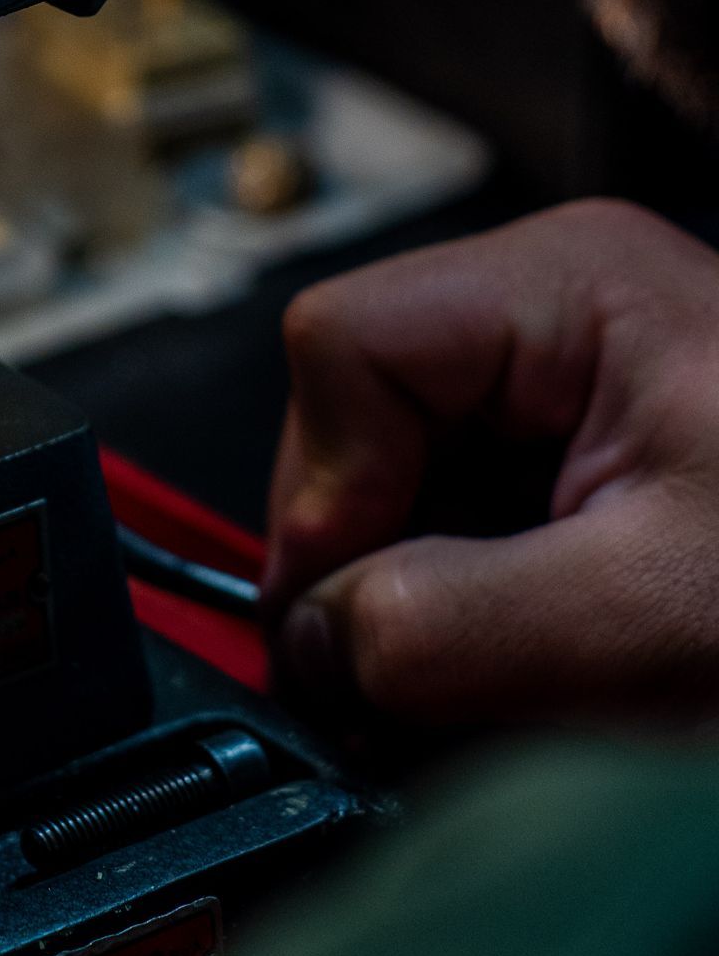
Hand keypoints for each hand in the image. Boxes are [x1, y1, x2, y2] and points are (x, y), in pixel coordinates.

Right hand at [267, 201, 718, 727]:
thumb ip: (447, 619)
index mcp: (569, 281)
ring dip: (433, 592)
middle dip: (381, 552)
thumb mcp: (639, 618)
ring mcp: (577, 383)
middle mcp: (561, 309)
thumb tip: (315, 639)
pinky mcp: (595, 458)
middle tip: (431, 672)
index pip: (343, 344)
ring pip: (407, 478)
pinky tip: (542, 658)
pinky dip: (482, 606)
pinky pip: (469, 519)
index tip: (356, 615)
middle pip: (363, 412)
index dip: (327, 486)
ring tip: (517, 674)